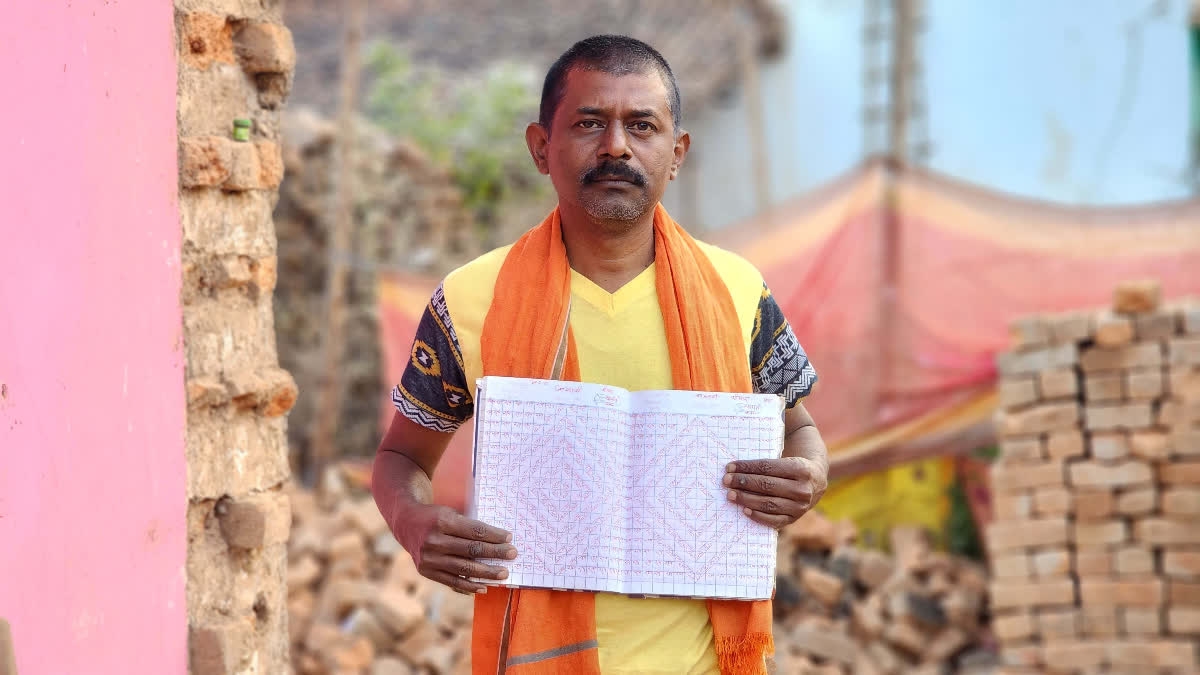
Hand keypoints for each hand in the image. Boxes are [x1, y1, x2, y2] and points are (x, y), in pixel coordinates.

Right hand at [400, 504, 517, 594]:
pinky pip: (452, 581)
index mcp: (442, 521)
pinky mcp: (426, 571)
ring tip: (503, 573)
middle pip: (471, 549)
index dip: (494, 535)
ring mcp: (429, 558)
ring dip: (486, 572)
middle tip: (512, 555)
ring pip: (464, 568)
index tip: (509, 538)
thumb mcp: (450, 513)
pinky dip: (469, 585)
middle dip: (495, 553)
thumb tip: (498, 541)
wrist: (406, 523)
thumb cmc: (436, 517)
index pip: (474, 531)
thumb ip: (469, 527)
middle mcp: (434, 540)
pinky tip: (484, 586)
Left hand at [723, 457, 827, 528]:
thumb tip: (736, 466)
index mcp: (801, 469)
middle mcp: (802, 489)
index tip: (729, 467)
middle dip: (743, 482)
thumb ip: (767, 462)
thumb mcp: (787, 458)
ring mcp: (800, 506)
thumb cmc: (792, 467)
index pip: (768, 467)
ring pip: (768, 503)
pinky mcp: (795, 519)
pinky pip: (774, 520)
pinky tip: (744, 510)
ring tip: (730, 495)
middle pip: (767, 485)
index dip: (746, 467)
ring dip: (746, 499)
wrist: (816, 481)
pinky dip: (758, 516)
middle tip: (725, 480)